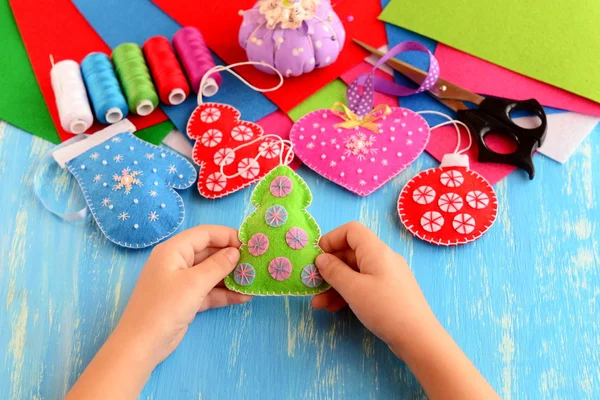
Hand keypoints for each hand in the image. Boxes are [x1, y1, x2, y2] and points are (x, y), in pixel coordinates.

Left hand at [116, 225, 252, 364]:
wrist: (141, 345)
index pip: (205, 234)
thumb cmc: (164, 307)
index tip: (249, 244)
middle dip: (232, 257)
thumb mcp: (194, 283)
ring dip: (231, 277)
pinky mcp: (186, 299)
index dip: (228, 236)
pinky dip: (224, 293)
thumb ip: (217, 265)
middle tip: (256, 262)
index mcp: (174, 250)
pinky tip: (244, 297)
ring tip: (253, 280)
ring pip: (211, 273)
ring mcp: (181, 282)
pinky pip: (209, 291)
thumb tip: (235, 252)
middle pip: (209, 252)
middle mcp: (177, 262)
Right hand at [312, 222, 436, 352]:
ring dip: (335, 285)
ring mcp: (387, 276)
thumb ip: (334, 271)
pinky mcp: (389, 292)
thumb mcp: (353, 289)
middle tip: (312, 283)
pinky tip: (334, 308)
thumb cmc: (385, 308)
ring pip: (355, 272)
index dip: (331, 239)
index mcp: (376, 250)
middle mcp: (383, 258)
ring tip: (318, 303)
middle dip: (329, 268)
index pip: (351, 230)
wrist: (418, 338)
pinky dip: (347, 293)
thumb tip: (321, 259)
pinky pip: (363, 285)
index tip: (317, 257)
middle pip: (350, 253)